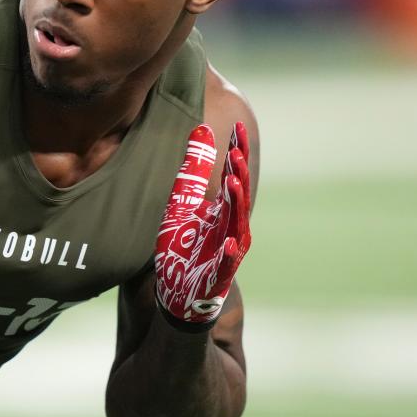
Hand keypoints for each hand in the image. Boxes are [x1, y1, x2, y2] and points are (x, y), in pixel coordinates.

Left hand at [154, 121, 251, 329]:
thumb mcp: (183, 200)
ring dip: (237, 204)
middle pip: (239, 197)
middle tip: (235, 152)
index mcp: (224, 208)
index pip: (234, 175)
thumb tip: (202, 128)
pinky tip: (230, 243)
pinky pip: (226, 263)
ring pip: (236, 224)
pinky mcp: (217, 273)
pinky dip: (229, 254)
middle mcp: (231, 226)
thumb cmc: (183, 242)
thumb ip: (195, 168)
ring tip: (233, 183)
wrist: (177, 288)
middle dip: (239, 174)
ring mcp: (227, 250)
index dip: (237, 153)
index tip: (237, 128)